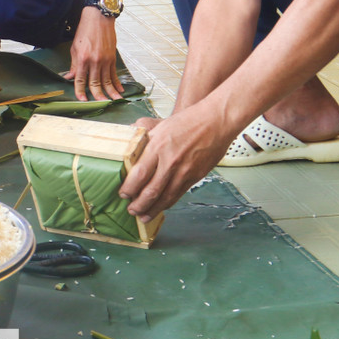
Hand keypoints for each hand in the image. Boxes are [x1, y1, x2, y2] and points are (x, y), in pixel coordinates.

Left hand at [63, 7, 122, 100]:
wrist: (98, 18)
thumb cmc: (85, 31)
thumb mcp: (75, 48)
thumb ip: (74, 64)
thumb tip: (70, 77)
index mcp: (83, 59)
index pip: (81, 79)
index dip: (80, 91)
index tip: (81, 99)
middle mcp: (95, 61)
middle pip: (96, 83)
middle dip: (98, 95)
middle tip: (100, 104)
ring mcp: (105, 60)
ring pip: (107, 80)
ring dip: (111, 92)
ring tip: (114, 101)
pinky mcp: (112, 58)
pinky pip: (114, 73)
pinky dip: (117, 83)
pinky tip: (119, 90)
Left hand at [118, 107, 233, 220]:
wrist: (215, 122)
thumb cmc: (187, 121)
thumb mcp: (159, 126)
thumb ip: (143, 139)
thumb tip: (128, 147)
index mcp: (158, 146)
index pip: (139, 173)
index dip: (129, 188)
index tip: (123, 194)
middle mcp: (170, 161)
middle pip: (151, 190)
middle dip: (139, 204)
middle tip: (131, 210)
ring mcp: (184, 171)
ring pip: (166, 197)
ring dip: (153, 209)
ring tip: (144, 216)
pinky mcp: (195, 176)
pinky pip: (179, 194)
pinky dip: (168, 203)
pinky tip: (161, 207)